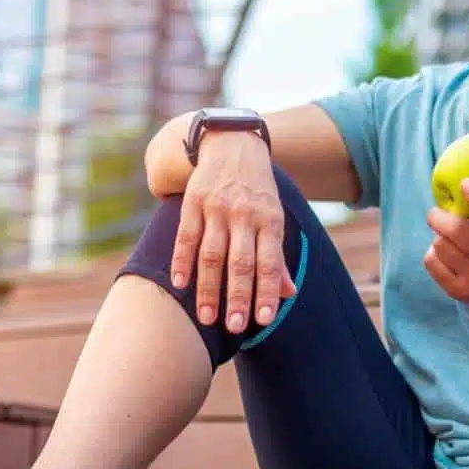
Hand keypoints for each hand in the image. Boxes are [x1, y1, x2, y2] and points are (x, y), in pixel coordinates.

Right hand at [170, 132, 297, 331]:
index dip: (266, 291)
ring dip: (208, 288)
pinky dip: (181, 261)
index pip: (269, 262)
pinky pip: (186, 236)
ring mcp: (217, 207)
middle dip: (238, 296)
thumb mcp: (274, 216)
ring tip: (205, 317)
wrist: (232, 142)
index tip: (263, 319)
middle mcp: (244, 214)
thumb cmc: (257, 190)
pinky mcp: (193, 201)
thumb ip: (277, 256)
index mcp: (270, 220)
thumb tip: (289, 294)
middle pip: (240, 262)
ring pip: (211, 254)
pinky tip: (179, 285)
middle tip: (235, 327)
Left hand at [424, 164, 468, 307]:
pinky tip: (443, 252)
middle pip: (458, 231)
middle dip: (439, 216)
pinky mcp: (459, 291)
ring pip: (440, 246)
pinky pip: (432, 263)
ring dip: (438, 235)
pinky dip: (433, 254)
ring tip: (445, 234)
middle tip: (436, 211)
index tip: (466, 182)